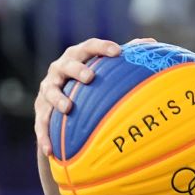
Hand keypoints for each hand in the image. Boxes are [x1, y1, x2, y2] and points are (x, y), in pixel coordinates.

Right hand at [33, 37, 155, 154]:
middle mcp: (60, 69)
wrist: (62, 101)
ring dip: (58, 99)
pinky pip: (41, 123)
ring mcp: (48, 88)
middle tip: (90, 77)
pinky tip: (51, 150)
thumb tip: (153, 43)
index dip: (102, 48)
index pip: (89, 47)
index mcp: (78, 56)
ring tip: (67, 108)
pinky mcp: (41, 109)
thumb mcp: (107, 68)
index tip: (118, 51)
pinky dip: (45, 135)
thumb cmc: (93, 80)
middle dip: (77, 70)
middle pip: (67, 66)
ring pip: (50, 92)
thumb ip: (128, 55)